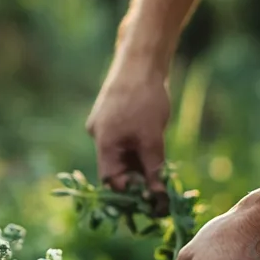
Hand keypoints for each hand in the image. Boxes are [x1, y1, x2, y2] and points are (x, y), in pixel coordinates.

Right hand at [86, 55, 170, 195]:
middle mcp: (99, 135)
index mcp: (103, 142)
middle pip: (116, 168)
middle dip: (137, 177)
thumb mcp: (152, 139)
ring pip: (123, 153)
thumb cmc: (145, 99)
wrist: (142, 59)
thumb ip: (153, 170)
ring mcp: (106, 124)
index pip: (111, 180)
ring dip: (140, 161)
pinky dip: (139, 145)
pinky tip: (155, 139)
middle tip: (160, 183)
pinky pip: (125, 138)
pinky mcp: (115, 114)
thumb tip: (157, 199)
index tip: (150, 199)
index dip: (129, 192)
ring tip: (160, 159)